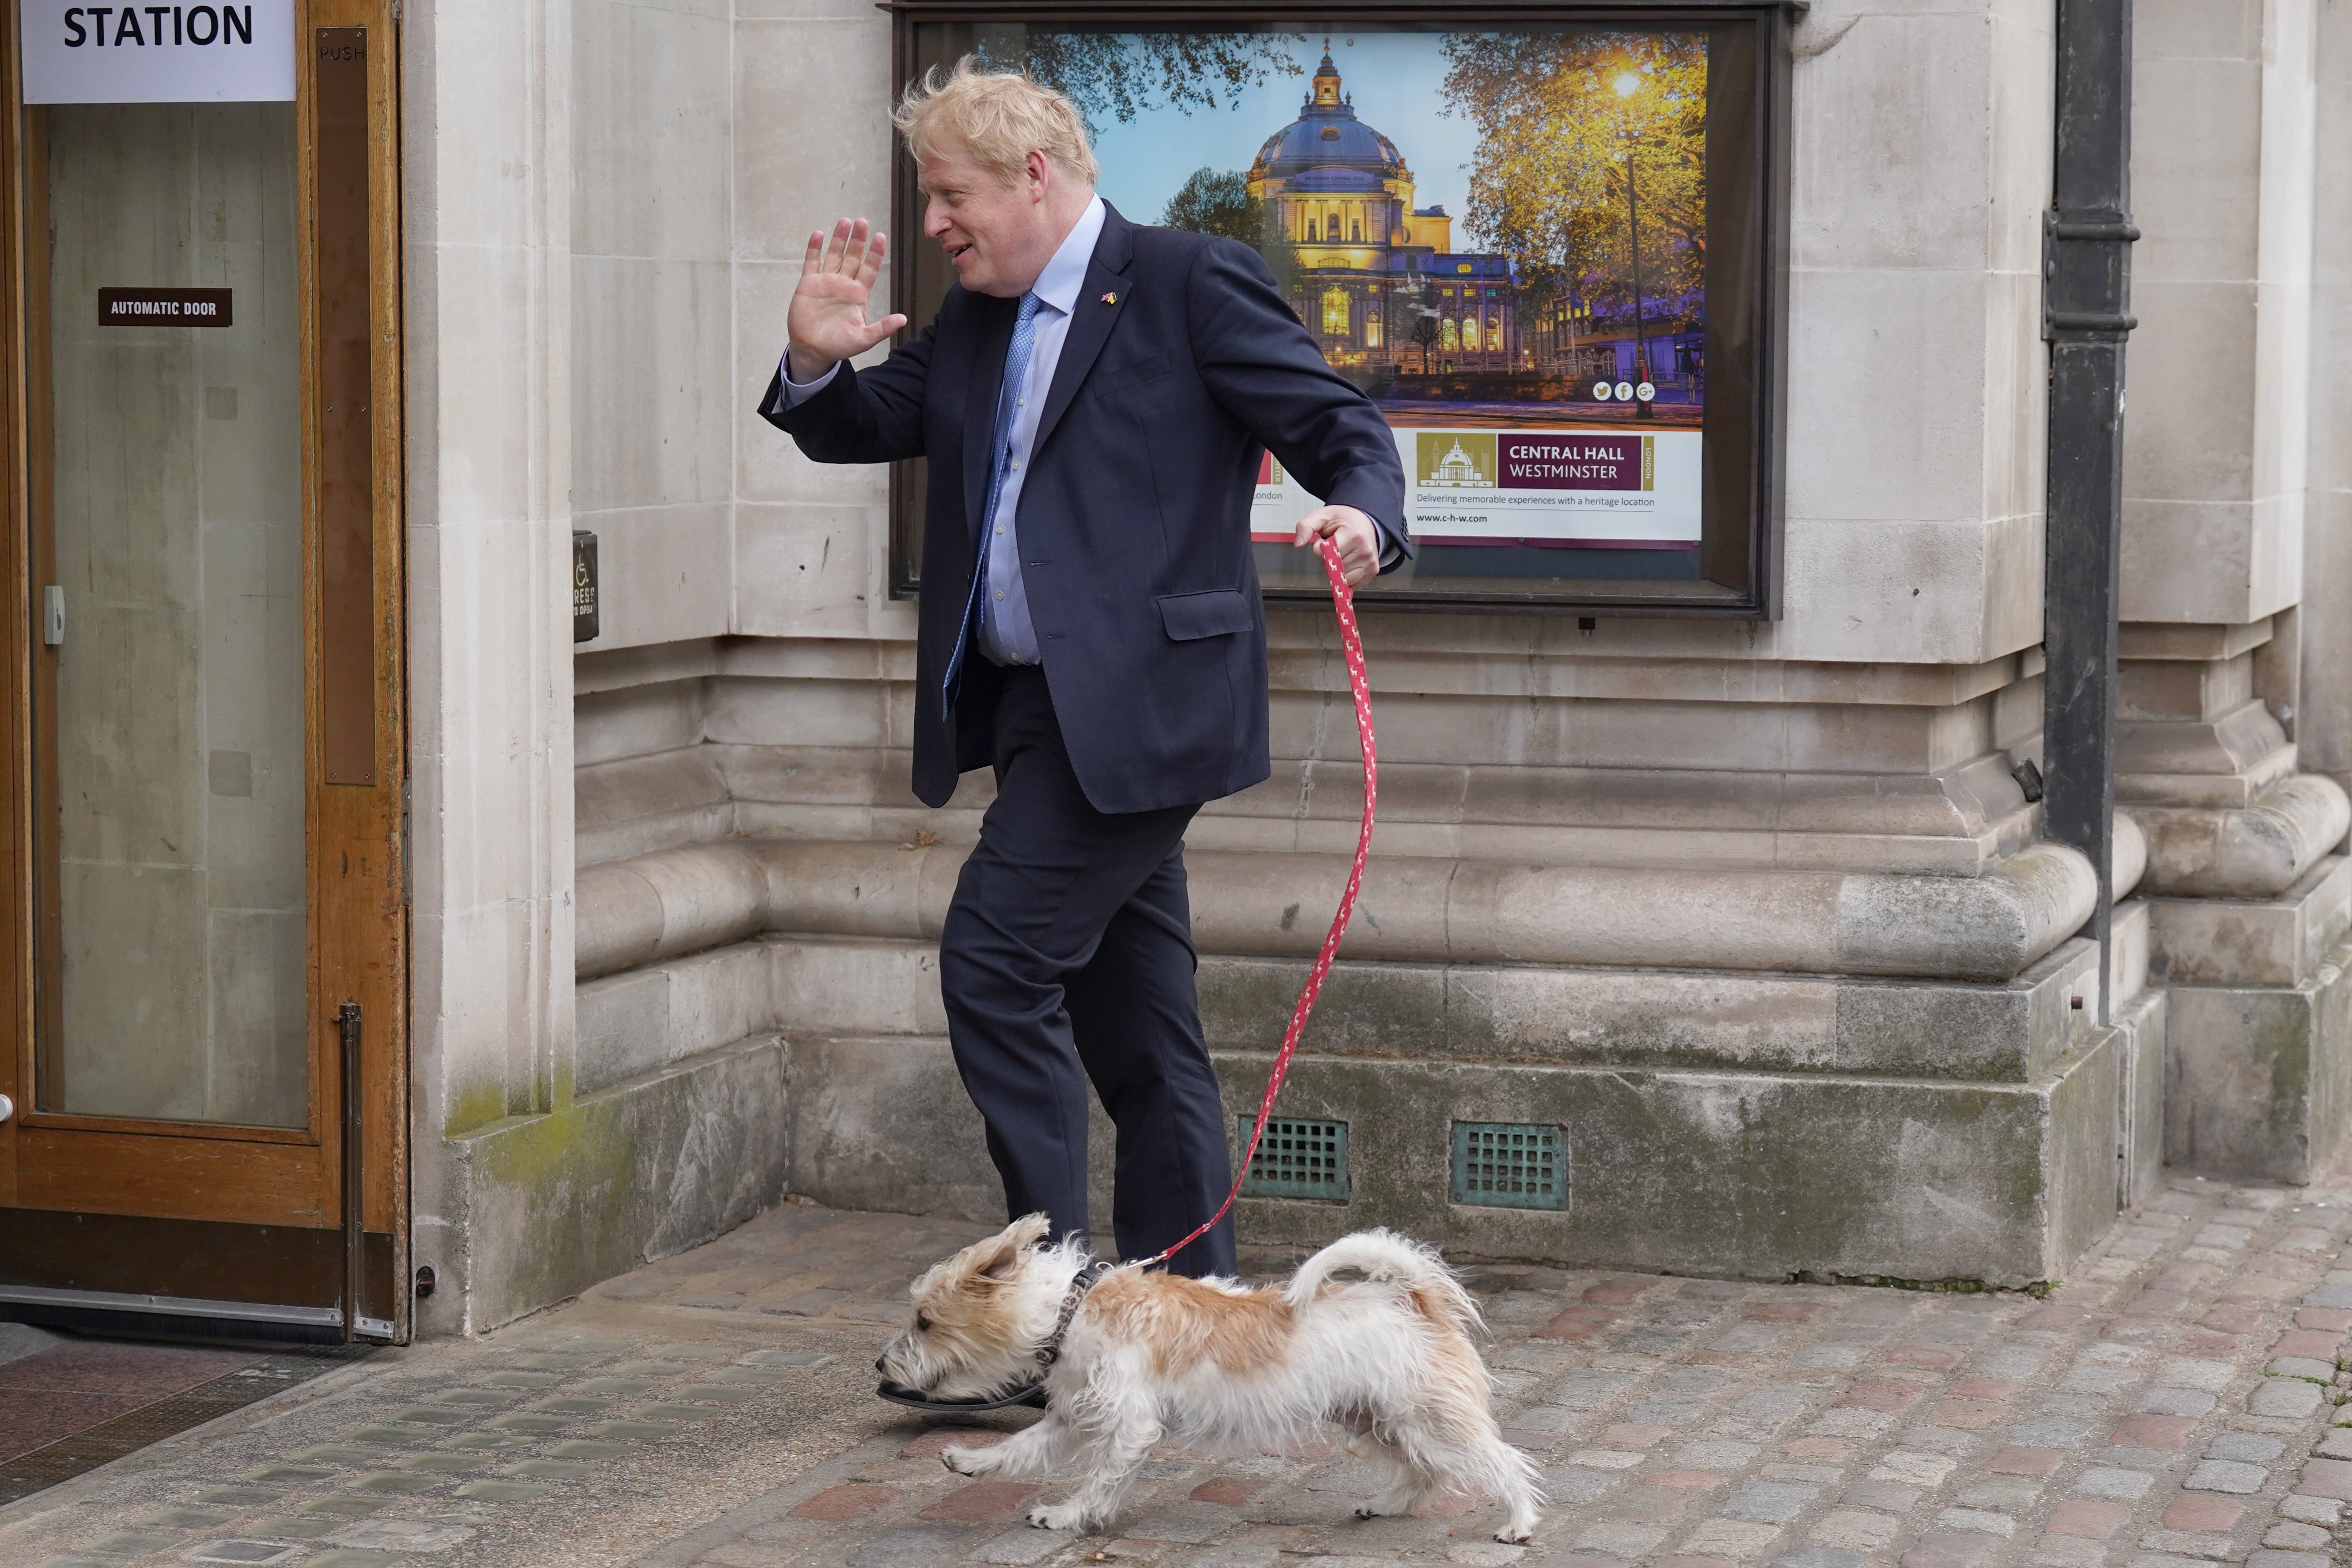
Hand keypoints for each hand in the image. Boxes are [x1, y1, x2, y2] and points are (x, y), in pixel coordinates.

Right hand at [786, 219, 909, 382]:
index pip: (869, 269)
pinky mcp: (808, 284)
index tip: (880, 238)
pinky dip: (814, 249)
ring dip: (839, 239)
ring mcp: (826, 282)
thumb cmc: (839, 345)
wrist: (813, 350)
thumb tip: (904, 319)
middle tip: (862, 222)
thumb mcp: (864, 339)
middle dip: (858, 240)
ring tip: (845, 221)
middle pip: (853, 257)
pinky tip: (818, 234)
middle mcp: (844, 284)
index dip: (875, 254)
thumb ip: (883, 328)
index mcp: (859, 294)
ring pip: (834, 255)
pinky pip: (812, 262)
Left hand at [1295, 505, 1381, 587]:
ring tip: (1341, 552)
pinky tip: (1348, 561)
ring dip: (1336, 569)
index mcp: (1354, 534)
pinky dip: (1345, 575)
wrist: (1365, 521)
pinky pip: (1351, 583)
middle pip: (1333, 568)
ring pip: (1341, 578)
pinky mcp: (1372, 571)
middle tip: (1334, 545)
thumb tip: (1298, 544)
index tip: (1325, 539)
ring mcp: (1370, 562)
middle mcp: (1365, 550)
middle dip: (1327, 559)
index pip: (1328, 554)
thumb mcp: (1321, 516)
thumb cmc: (1343, 519)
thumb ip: (1305, 526)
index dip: (1320, 548)